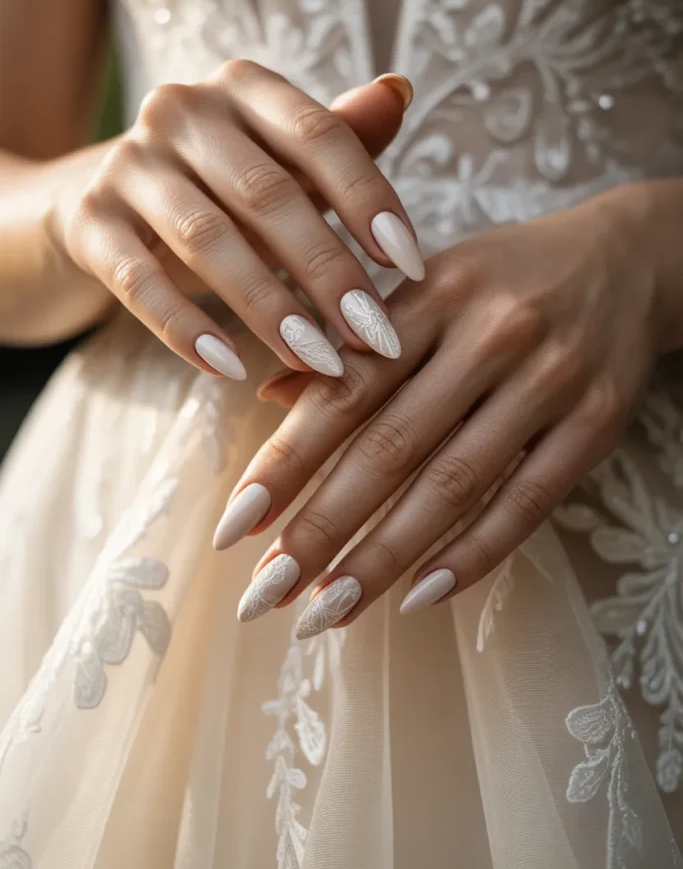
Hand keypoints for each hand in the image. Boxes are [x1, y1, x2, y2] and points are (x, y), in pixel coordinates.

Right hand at [50, 63, 421, 378]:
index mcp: (242, 86)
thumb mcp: (279, 161)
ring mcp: (128, 163)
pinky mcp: (87, 219)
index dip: (369, 201)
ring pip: (209, 239)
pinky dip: (186, 328)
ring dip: (271, 308)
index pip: (319, 135)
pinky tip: (231, 368)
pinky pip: (139, 280)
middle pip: (269, 194)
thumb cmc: (218, 187)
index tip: (410, 268)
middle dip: (330, 272)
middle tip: (375, 337)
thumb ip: (339, 138)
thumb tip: (400, 91)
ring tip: (320, 362)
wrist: (100, 205)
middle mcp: (180, 109)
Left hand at [219, 185, 668, 635]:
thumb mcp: (428, 280)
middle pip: (391, 447)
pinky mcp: (597, 422)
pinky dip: (473, 554)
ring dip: (383, 558)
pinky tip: (420, 596)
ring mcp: (549, 380)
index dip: (286, 461)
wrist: (628, 257)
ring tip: (324, 611)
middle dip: (320, 529)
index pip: (346, 387)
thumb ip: (353, 336)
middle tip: (265, 595)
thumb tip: (271, 393)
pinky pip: (528, 501)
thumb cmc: (505, 276)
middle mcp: (490, 333)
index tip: (236, 527)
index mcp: (434, 292)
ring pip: (453, 485)